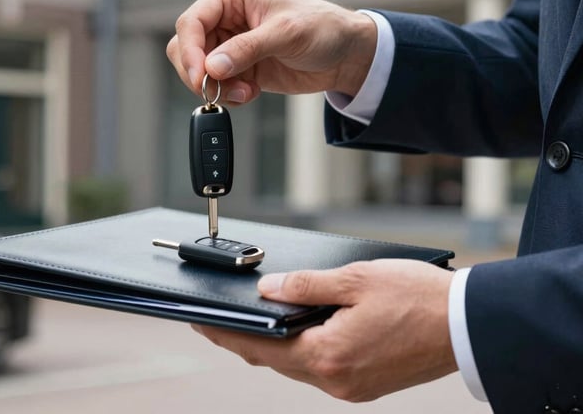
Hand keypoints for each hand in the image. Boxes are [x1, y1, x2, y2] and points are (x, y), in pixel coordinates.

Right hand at [166, 0, 376, 103]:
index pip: (192, 22)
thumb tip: (213, 67)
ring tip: (245, 93)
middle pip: (186, 48)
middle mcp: (224, 18)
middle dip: (200, 74)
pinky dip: (227, 95)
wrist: (344, 55)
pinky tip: (250, 93)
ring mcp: (228, 45)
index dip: (190, 52)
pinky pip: (215, 85)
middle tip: (220, 90)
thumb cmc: (322, 28)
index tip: (201, 77)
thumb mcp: (287, 34)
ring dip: (216, 88)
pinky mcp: (237, 68)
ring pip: (197, 70)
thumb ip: (247, 49)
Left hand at [192, 260, 457, 401]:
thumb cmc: (418, 298)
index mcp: (328, 355)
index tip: (200, 321)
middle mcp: (336, 381)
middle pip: (274, 360)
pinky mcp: (365, 386)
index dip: (225, 332)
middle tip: (217, 320)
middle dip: (243, 339)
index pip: (259, 346)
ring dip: (272, 347)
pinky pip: (319, 370)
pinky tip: (294, 333)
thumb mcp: (355, 279)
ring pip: (296, 367)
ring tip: (250, 323)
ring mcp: (352, 388)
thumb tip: (267, 290)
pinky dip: (300, 351)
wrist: (468, 325)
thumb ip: (305, 286)